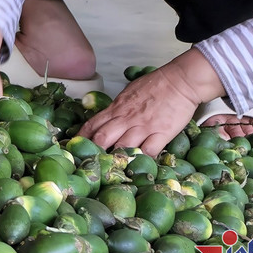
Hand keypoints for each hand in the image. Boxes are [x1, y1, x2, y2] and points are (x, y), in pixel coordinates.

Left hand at [78, 48, 223, 154]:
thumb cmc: (155, 85)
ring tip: (112, 171)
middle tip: (90, 164)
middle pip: (103, 138)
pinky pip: (148, 151)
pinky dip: (142, 160)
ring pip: (123, 147)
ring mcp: (143, 126)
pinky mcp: (161, 133)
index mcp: (116, 108)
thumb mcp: (128, 94)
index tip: (74, 148)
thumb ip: (117, 109)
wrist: (179, 81)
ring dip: (116, 160)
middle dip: (94, 152)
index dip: (82, 138)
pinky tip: (138, 167)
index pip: (93, 124)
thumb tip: (108, 120)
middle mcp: (126, 118)